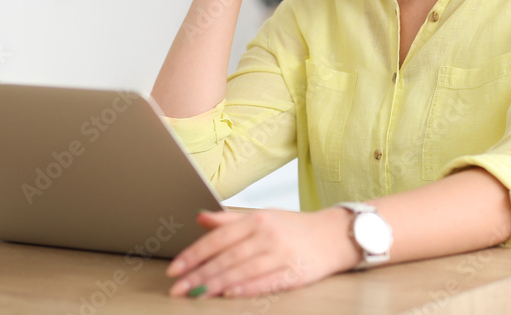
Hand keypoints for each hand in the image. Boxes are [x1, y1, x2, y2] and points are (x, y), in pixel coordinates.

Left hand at [165, 207, 360, 298]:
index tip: (175, 268)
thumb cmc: (295, 227)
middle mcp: (267, 235)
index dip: (194, 254)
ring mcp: (281, 253)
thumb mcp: (263, 216)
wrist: (335, 234)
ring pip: (242, 271)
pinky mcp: (295, 271)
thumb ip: (229, 220)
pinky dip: (246, 288)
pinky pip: (266, 281)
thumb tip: (200, 217)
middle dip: (198, 274)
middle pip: (226, 257)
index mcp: (257, 219)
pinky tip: (229, 293)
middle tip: (177, 288)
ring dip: (216, 284)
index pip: (218, 238)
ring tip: (195, 294)